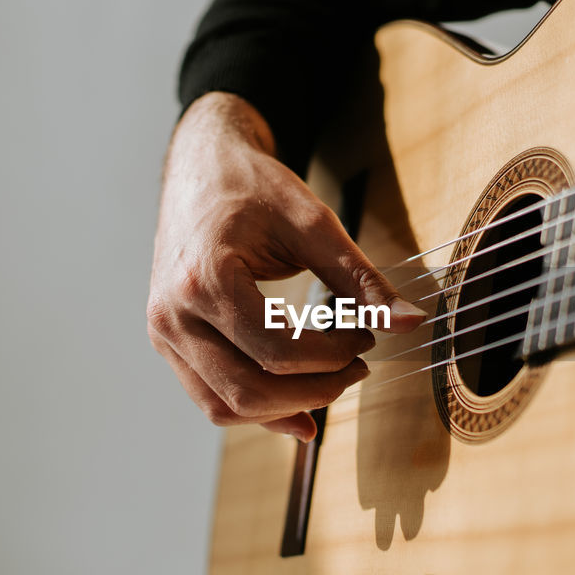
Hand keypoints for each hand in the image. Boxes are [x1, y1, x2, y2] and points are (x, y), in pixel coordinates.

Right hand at [148, 92, 424, 440]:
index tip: (367, 336)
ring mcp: (164, 332)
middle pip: (249, 391)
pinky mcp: (169, 341)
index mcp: (204, 280)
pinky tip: (297, 406)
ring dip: (285, 408)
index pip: (278, 351)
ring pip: (225, 407)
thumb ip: (360, 278)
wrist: (201, 165)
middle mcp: (173, 315)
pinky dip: (256, 408)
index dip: (333, 356)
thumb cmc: (252, 187)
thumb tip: (410, 321)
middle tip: (357, 367)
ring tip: (330, 383)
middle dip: (314, 390)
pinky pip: (211, 396)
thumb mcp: (312, 222)